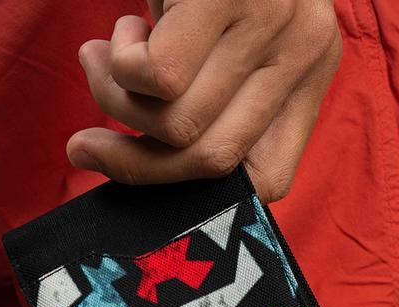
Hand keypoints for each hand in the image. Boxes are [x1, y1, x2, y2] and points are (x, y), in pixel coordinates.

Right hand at [66, 0, 341, 202]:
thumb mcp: (224, 42)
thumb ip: (213, 100)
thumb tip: (139, 168)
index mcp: (310, 74)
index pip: (269, 179)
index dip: (200, 193)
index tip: (143, 178)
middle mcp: (304, 52)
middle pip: (211, 161)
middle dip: (133, 165)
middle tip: (88, 140)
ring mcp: (273, 22)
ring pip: (176, 125)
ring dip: (117, 104)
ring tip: (108, 57)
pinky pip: (155, 80)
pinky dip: (117, 67)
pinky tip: (123, 28)